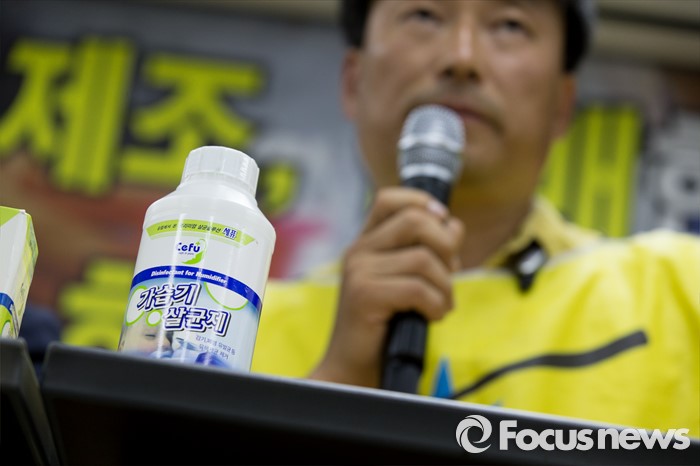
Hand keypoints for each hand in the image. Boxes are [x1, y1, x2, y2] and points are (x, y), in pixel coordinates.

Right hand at [309, 186, 463, 386]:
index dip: (422, 203)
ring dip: (446, 286)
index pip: (390, 199)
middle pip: (416, 221)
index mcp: (365, 243)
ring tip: (441, 305)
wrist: (354, 367)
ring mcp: (359, 272)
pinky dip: (436, 305)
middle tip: (448, 274)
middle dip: (447, 246)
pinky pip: (418, 288)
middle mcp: (358, 251)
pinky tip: (431, 317)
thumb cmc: (384, 326)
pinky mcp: (365, 295)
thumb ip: (425, 251)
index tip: (443, 223)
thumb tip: (453, 225)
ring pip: (424, 259)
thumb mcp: (405, 281)